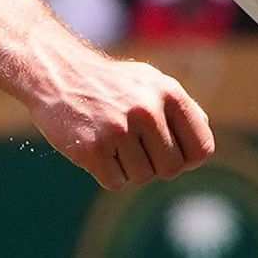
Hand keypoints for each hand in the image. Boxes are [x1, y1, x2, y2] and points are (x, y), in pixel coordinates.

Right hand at [31, 49, 212, 188]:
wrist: (56, 74)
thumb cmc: (108, 83)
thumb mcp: (150, 82)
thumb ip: (180, 109)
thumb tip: (202, 139)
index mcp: (168, 93)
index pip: (201, 148)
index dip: (188, 158)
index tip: (169, 152)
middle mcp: (147, 110)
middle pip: (172, 169)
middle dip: (156, 166)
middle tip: (135, 149)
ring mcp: (119, 130)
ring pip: (143, 178)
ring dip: (128, 168)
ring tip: (112, 142)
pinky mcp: (92, 149)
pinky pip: (116, 183)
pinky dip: (107, 173)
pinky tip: (96, 149)